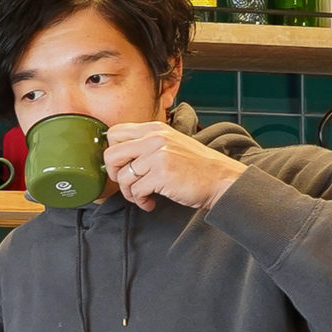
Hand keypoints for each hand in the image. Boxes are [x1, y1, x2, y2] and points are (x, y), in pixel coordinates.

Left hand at [102, 121, 246, 213]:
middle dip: (114, 174)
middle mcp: (154, 138)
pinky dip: (140, 201)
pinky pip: (136, 191)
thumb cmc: (195, 166)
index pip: (114, 133)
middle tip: (127, 184)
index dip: (112, 153)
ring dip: (130, 193)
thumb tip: (117, 156)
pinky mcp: (162, 174)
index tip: (121, 166)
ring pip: (122, 177)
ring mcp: (158, 155)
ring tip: (144, 196)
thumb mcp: (169, 144)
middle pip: (110, 155)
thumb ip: (146, 145)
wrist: (220, 179)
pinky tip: (151, 202)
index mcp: (154, 129)